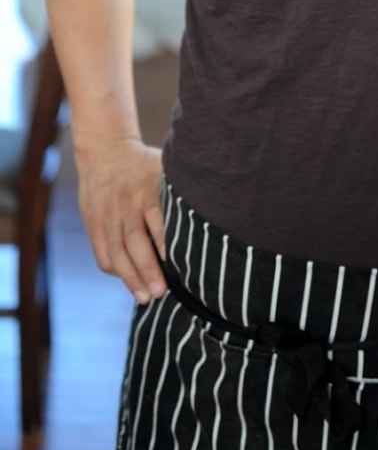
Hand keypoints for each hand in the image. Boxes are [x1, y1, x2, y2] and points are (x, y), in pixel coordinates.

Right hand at [75, 136, 166, 303]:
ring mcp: (106, 215)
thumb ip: (181, 187)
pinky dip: (115, 269)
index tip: (174, 262)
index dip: (164, 240)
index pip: (155, 217)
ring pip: (116, 252)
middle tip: (161, 292)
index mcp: (146, 188)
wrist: (104, 151)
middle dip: (147, 269)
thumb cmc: (144, 164)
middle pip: (134, 241)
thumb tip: (213, 207)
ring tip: (145, 298)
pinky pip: (102, 252)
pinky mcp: (93, 223)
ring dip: (130, 277)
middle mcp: (124, 204)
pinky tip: (129, 281)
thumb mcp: (164, 166)